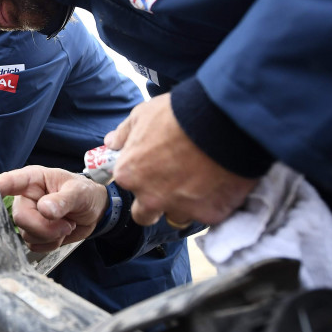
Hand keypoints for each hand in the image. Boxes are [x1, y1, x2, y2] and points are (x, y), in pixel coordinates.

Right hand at [0, 165, 108, 251]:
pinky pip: (34, 246)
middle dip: (45, 226)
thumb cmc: (85, 193)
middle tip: (66, 224)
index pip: (9, 182)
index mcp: (32, 180)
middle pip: (20, 218)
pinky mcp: (33, 233)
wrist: (95, 212)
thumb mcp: (79, 192)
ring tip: (66, 225)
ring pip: (27, 235)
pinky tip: (60, 234)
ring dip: (51, 235)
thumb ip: (63, 200)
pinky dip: (51, 244)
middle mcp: (26, 198)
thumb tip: (44, 209)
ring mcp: (28, 217)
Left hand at [106, 94, 255, 226]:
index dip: (141, 176)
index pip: (127, 186)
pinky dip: (213, 202)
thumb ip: (123, 133)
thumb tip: (111, 143)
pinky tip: (220, 183)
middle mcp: (151, 198)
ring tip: (200, 181)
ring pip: (178, 216)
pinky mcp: (210, 214)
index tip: (154, 166)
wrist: (221, 121)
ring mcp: (181, 209)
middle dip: (155, 203)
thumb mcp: (142, 115)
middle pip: (146, 215)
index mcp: (130, 175)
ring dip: (184, 204)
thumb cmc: (177, 115)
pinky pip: (208, 214)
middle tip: (172, 183)